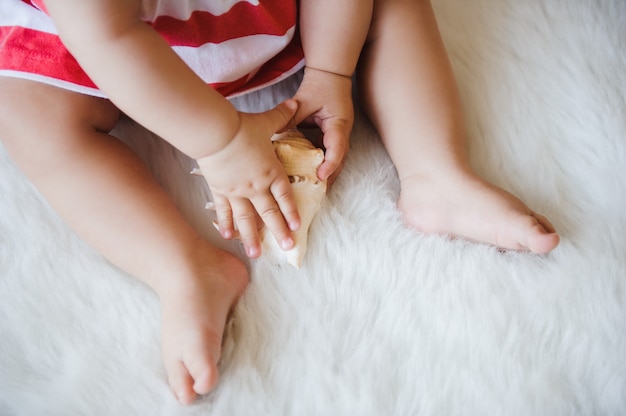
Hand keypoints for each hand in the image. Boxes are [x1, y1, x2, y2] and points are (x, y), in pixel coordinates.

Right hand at [197, 100, 299, 257]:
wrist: (215, 133)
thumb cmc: (242, 127)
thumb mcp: (266, 121)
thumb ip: (282, 115)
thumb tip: (295, 103)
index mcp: (270, 171)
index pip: (285, 196)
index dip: (291, 211)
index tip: (297, 226)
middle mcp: (256, 186)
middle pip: (270, 213)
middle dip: (279, 232)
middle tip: (286, 247)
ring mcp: (237, 192)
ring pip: (247, 219)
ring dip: (252, 237)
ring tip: (257, 254)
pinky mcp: (220, 191)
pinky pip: (224, 211)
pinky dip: (226, 224)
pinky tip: (229, 237)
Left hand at [292, 66, 354, 185]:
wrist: (331, 74)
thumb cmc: (320, 85)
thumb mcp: (303, 101)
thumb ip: (290, 118)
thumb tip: (274, 135)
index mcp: (338, 123)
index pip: (337, 147)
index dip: (329, 164)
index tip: (320, 176)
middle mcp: (343, 132)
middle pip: (339, 160)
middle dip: (330, 176)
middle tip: (316, 191)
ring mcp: (340, 135)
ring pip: (336, 159)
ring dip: (327, 173)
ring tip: (314, 188)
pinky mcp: (333, 135)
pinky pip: (330, 153)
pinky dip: (322, 164)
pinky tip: (310, 174)